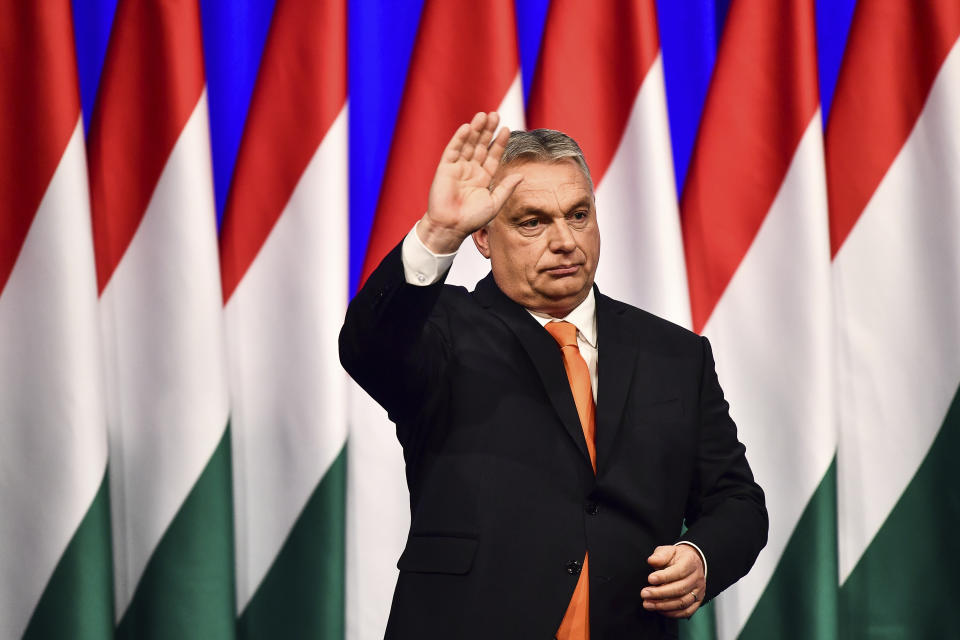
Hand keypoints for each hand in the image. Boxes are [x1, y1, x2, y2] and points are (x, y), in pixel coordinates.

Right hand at [418, 111, 522, 253]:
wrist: (451, 227)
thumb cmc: (472, 219)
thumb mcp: (495, 203)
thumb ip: (506, 188)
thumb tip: (521, 175)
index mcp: (483, 178)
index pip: (493, 155)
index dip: (499, 143)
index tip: (507, 129)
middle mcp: (471, 170)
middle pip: (481, 145)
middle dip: (488, 131)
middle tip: (495, 115)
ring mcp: (458, 167)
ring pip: (468, 144)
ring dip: (475, 130)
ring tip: (483, 115)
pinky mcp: (445, 168)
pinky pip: (453, 150)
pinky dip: (459, 139)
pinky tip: (467, 128)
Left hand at [640, 544, 705, 618]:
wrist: (691, 563)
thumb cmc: (676, 558)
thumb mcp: (668, 551)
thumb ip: (660, 555)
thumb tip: (651, 561)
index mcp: (691, 562)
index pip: (679, 571)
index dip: (664, 577)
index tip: (650, 579)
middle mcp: (697, 578)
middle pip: (680, 589)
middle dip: (660, 593)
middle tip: (644, 594)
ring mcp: (699, 591)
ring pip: (682, 602)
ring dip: (663, 605)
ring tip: (648, 604)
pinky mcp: (698, 601)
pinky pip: (686, 612)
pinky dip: (672, 613)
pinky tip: (659, 610)